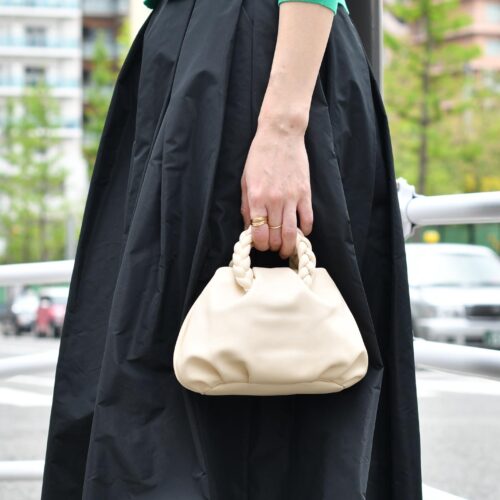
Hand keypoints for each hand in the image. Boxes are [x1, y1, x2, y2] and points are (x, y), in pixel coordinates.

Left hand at [240, 115, 313, 258]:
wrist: (280, 135)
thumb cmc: (259, 156)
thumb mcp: (245, 180)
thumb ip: (246, 205)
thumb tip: (249, 226)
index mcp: (256, 198)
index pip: (258, 233)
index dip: (259, 245)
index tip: (260, 245)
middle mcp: (274, 201)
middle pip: (275, 236)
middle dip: (274, 247)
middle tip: (273, 248)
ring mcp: (291, 198)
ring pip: (292, 232)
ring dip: (289, 245)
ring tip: (287, 250)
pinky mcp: (305, 193)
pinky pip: (308, 219)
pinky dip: (305, 230)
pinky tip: (302, 232)